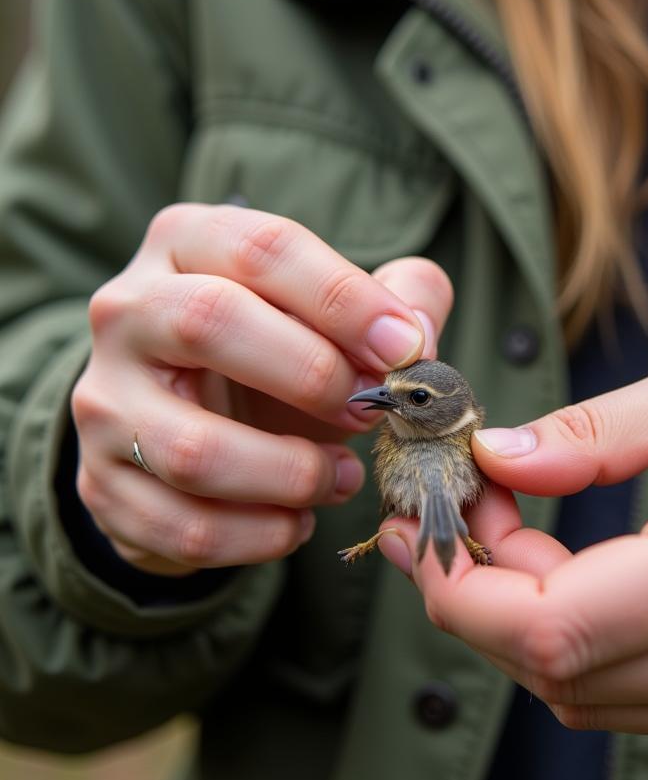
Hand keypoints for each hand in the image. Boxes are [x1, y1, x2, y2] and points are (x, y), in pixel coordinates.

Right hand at [71, 203, 452, 575]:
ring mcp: (102, 399)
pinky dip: (259, 537)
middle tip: (369, 411)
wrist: (190, 421)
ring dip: (292, 474)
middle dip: (312, 375)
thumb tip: (416, 336)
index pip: (263, 249)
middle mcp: (127, 308)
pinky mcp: (100, 483)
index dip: (344, 298)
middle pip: (209, 322)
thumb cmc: (279, 350)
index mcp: (187, 242)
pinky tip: (299, 521)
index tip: (405, 348)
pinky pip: (183, 526)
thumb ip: (398, 300)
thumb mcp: (336, 310)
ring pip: (193, 447)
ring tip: (343, 477)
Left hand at [379, 350, 647, 733]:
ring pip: (587, 695)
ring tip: (511, 532)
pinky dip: (573, 642)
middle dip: (479, 598)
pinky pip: (631, 696)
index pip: (563, 627)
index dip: (465, 590)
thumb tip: (491, 461)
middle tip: (460, 513)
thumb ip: (586, 437)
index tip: (422, 529)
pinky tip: (560, 574)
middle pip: (563, 671)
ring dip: (520, 622)